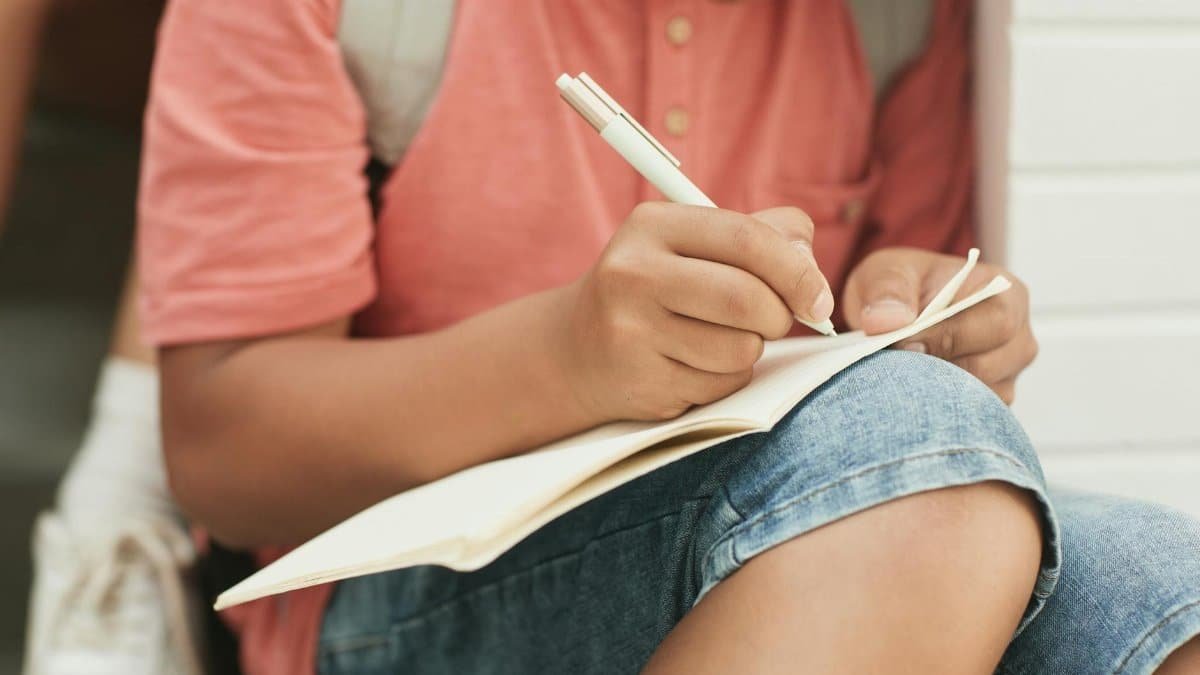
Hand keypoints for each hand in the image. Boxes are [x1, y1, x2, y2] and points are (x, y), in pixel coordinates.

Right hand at [558, 203, 833, 421]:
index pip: (746, 239)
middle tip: (775, 321)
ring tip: (720, 340)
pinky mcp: (640, 381)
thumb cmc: (657, 288)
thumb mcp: (694, 244)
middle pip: (745, 299)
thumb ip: (762, 236)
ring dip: (750, 350)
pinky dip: (726, 379)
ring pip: (739, 349)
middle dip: (779, 316)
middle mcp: (633, 274)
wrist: (576, 349)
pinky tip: (695, 364)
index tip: (818, 297)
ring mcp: (631, 331)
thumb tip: (810, 268)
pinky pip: (720, 386)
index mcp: (652, 226)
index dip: (797, 270)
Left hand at [841, 247, 1036, 403]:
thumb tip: (886, 322)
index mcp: (1004, 293)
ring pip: (979, 400)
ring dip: (935, 392)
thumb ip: (888, 291)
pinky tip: (912, 394)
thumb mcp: (888, 272)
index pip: (995, 324)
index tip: (906, 344)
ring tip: (901, 376)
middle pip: (989, 367)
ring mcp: (1007, 374)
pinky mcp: (989, 404)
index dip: (949, 338)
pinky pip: (969, 419)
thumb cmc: (902, 288)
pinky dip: (937, 410)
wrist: (896, 315)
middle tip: (896, 366)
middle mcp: (1017, 336)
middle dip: (937, 370)